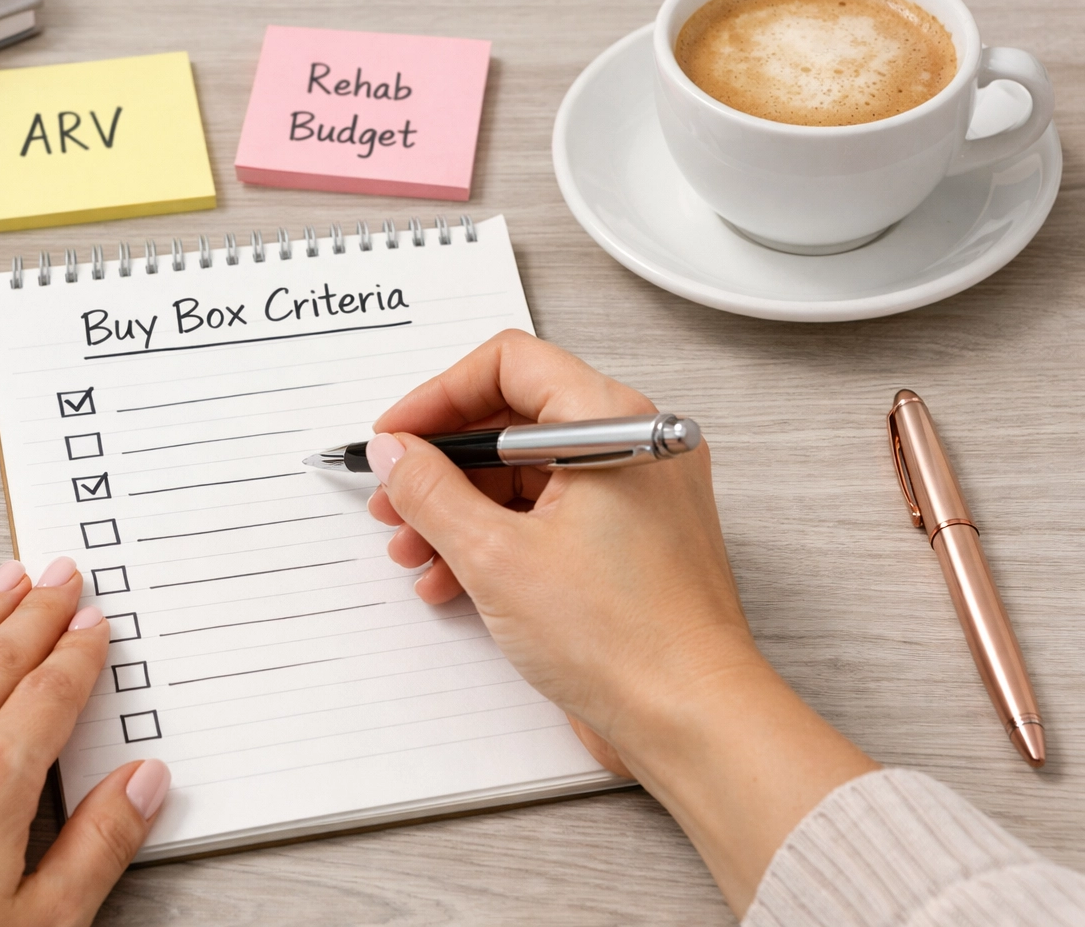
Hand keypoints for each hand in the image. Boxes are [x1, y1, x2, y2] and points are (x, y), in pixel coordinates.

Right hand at [366, 331, 874, 912]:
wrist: (692, 722)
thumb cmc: (630, 641)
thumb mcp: (497, 557)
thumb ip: (431, 492)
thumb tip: (396, 453)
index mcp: (614, 425)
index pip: (510, 365)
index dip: (439, 396)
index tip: (397, 436)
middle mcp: (631, 448)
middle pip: (513, 421)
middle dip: (442, 463)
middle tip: (394, 496)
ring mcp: (632, 498)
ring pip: (524, 476)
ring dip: (458, 510)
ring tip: (415, 549)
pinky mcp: (626, 544)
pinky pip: (546, 518)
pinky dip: (494, 539)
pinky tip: (452, 578)